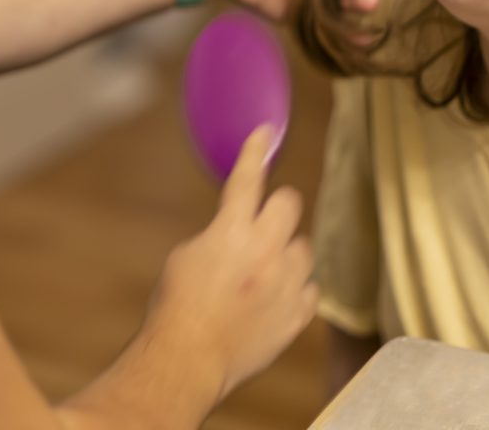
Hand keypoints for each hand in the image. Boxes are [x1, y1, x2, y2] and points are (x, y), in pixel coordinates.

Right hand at [145, 127, 316, 410]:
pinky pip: (310, 288)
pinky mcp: (296, 315)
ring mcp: (286, 285)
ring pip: (304, 247)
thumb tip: (236, 228)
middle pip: (290, 203)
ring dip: (287, 250)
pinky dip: (295, 287)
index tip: (266, 132)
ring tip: (266, 267)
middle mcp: (265, 252)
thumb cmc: (178, 304)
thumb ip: (219, 233)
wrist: (190, 357)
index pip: (248, 178)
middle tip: (264, 219)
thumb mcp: (188, 253)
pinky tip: (275, 295)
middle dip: (277, 205)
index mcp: (231, 231)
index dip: (255, 150)